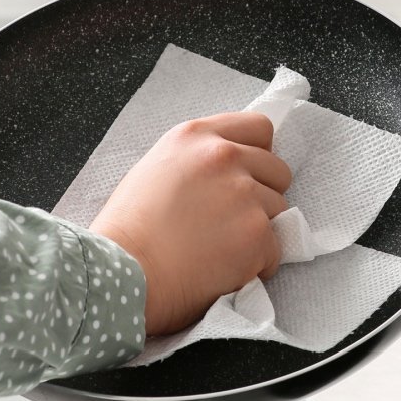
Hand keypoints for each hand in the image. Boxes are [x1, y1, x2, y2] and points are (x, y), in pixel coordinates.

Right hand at [92, 112, 291, 336]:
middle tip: (230, 221)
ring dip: (258, 231)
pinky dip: (258, 265)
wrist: (121, 273)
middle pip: (277, 170)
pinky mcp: (256, 234)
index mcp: (195, 137)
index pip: (258, 128)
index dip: (258, 154)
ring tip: (221, 250)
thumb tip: (231, 172)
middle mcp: (223, 157)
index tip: (246, 176)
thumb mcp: (155, 170)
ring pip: (279, 211)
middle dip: (262, 195)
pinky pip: (276, 250)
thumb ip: (196, 161)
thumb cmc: (127, 232)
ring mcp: (244, 194)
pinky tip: (225, 271)